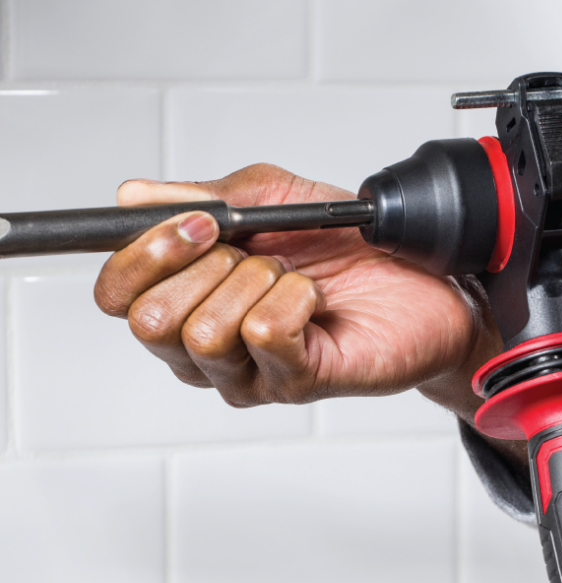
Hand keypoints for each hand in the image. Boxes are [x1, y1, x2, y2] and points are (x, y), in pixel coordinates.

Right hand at [93, 164, 502, 421]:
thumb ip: (205, 197)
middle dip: (204, 266)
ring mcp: (246, 374)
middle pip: (147, 320)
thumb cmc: (349, 248)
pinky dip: (295, 300)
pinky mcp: (291, 385)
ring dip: (257, 283)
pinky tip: (317, 302)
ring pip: (204, 332)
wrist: (423, 280)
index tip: (197, 222)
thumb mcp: (274, 199)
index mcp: (187, 299)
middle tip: (258, 252)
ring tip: (296, 278)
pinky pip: (263, 335)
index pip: (117, 296)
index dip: (143, 253)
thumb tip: (134, 197)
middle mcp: (205, 348)